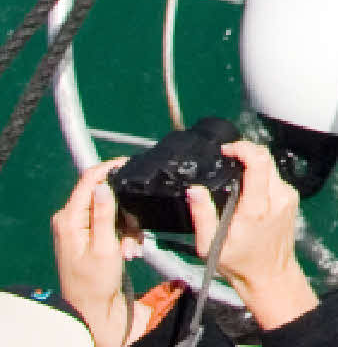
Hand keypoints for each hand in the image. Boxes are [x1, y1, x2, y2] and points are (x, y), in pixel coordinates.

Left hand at [49, 159, 137, 346]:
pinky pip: (114, 224)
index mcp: (69, 219)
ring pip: (114, 210)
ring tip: (131, 248)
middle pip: (105, 196)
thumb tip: (103, 183)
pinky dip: (126, 235)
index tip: (131, 163)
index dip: (109, 169)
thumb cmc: (95, 282)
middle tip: (135, 231)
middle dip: (126, 210)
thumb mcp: (104, 246)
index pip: (88, 181)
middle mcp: (72, 220)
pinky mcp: (93, 236)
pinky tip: (129, 251)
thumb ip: (104, 213)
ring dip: (129, 227)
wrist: (94, 308)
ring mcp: (82, 228)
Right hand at [183, 141, 318, 330]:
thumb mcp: (211, 244)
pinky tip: (248, 187)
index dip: (243, 148)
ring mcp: (289, 198)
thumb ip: (202, 214)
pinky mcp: (292, 199)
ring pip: (272, 167)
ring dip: (254, 164)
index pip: (259, 163)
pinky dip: (262, 176)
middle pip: (267, 159)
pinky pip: (276, 178)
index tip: (227, 150)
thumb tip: (195, 189)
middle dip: (246, 152)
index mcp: (257, 208)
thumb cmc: (239, 263)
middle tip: (227, 158)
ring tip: (234, 173)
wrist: (271, 275)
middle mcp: (278, 198)